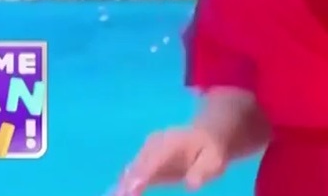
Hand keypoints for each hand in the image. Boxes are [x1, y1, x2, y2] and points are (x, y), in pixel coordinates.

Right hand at [112, 125, 226, 194]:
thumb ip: (202, 171)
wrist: (204, 138)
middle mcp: (154, 144)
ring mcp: (146, 151)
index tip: (132, 188)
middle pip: (137, 165)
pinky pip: (130, 174)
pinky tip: (113, 195)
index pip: (154, 158)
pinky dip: (122, 185)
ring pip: (130, 170)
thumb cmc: (210, 153)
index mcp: (171, 142)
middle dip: (127, 183)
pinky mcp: (143, 161)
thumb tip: (192, 185)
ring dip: (121, 186)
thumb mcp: (213, 162)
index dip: (142, 173)